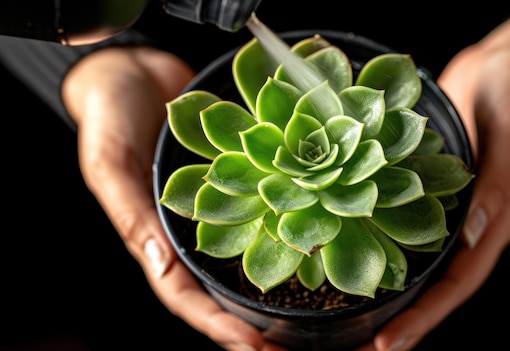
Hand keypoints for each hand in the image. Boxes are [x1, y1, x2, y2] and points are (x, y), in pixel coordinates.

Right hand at [61, 46, 286, 350]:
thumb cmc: (110, 109)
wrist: (134, 68)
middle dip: (251, 325)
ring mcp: (214, 208)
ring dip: (273, 291)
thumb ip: (128, 207)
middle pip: (220, 290)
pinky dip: (283, 238)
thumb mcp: (109, 156)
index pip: (184, 294)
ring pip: (244, 260)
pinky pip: (261, 216)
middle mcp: (187, 229)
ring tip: (310, 319)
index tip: (254, 348)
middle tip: (291, 348)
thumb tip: (158, 261)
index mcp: (151, 234)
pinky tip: (312, 248)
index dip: (216, 324)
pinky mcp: (237, 182)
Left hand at [356, 4, 509, 350]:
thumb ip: (501, 181)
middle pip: (440, 280)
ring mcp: (452, 202)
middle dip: (408, 314)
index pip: (462, 279)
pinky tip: (356, 249)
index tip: (391, 340)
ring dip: (394, 285)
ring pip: (422, 256)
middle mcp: (475, 218)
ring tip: (355, 313)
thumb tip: (474, 233)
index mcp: (499, 215)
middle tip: (367, 343)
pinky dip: (387, 241)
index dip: (428, 313)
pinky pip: (409, 220)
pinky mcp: (431, 180)